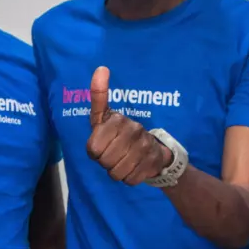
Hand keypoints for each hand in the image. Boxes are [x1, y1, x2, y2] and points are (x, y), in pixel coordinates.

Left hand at [87, 66, 172, 184]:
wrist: (154, 150)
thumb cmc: (120, 134)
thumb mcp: (104, 116)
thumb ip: (98, 95)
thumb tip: (101, 68)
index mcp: (118, 119)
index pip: (93, 149)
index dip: (95, 152)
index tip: (103, 144)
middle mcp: (133, 129)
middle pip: (105, 162)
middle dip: (106, 163)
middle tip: (115, 154)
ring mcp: (145, 146)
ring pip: (117, 173)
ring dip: (117, 171)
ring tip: (124, 161)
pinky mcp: (153, 162)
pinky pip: (130, 180)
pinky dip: (130, 178)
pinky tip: (135, 167)